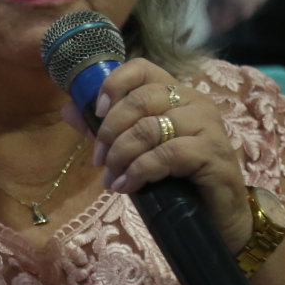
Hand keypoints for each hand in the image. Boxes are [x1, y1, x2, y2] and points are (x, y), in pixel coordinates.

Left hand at [70, 60, 251, 252]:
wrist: (216, 216)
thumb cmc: (177, 179)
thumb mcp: (137, 150)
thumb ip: (106, 128)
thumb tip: (68, 110)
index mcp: (176, 93)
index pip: (142, 68)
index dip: (114, 84)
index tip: (97, 112)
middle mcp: (195, 101)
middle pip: (140, 100)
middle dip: (109, 132)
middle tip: (99, 160)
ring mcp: (208, 125)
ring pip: (149, 128)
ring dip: (120, 156)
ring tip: (112, 179)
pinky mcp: (213, 152)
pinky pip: (166, 154)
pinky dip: (139, 172)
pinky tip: (128, 187)